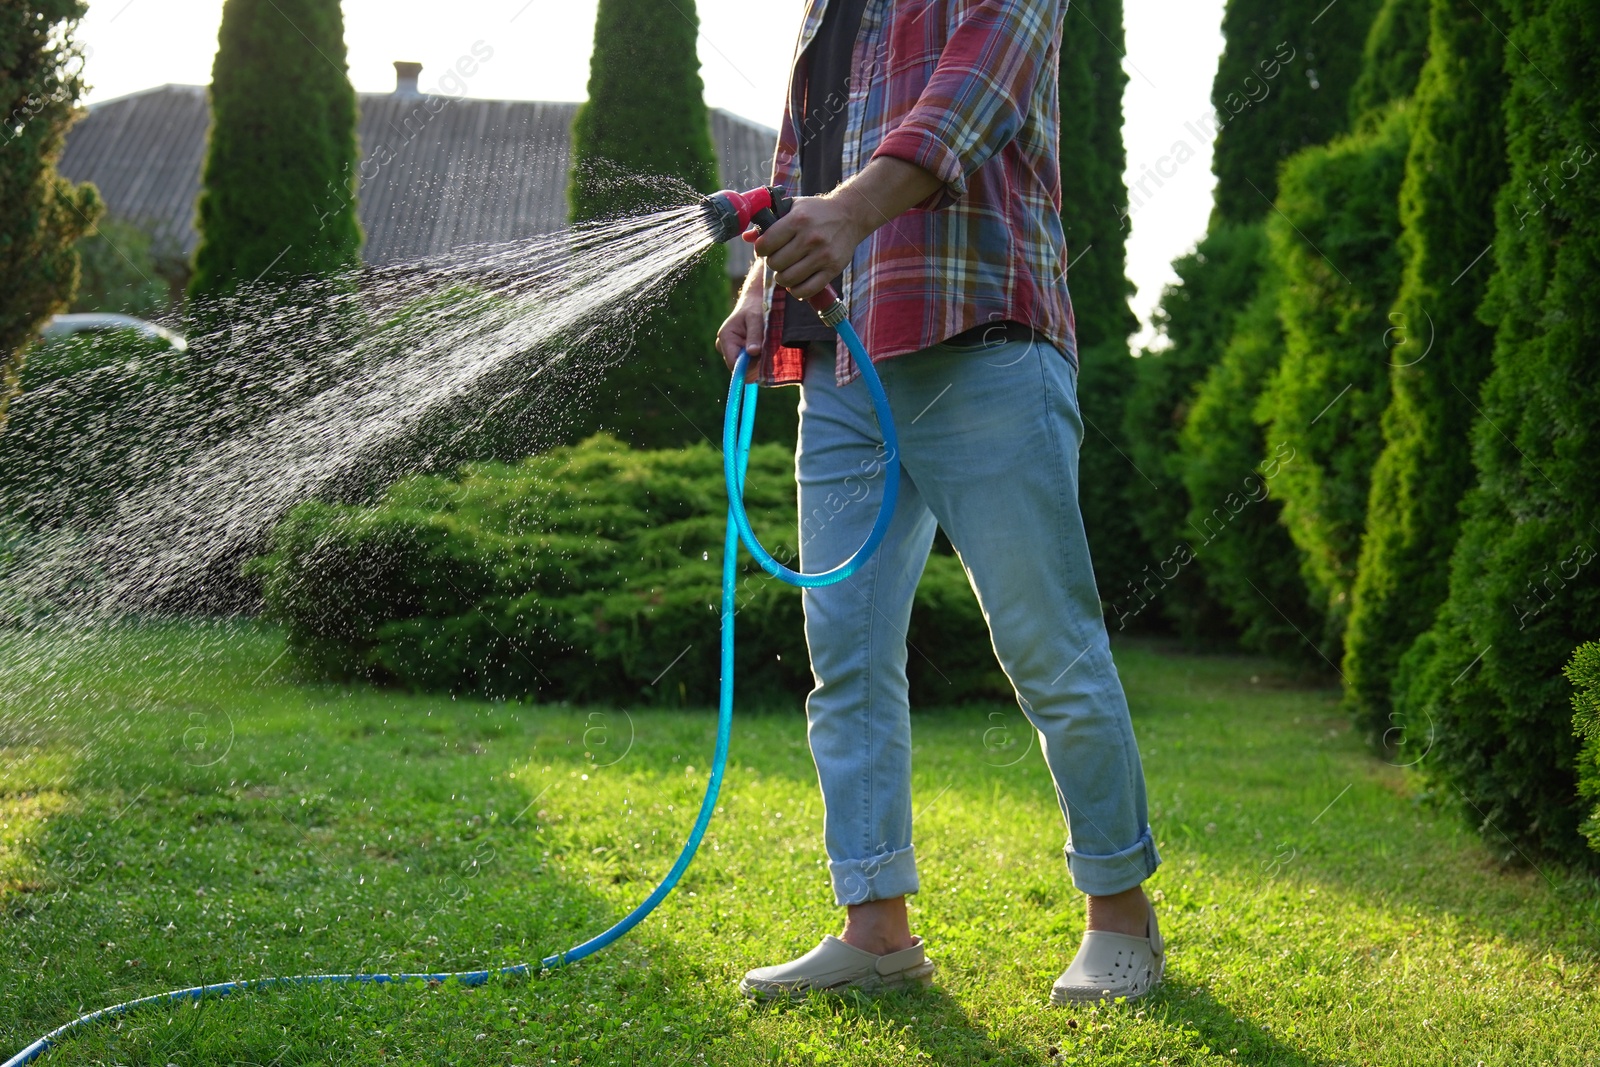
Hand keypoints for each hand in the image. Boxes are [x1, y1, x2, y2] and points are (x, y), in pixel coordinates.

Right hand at [716, 263, 765, 371]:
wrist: (755, 302)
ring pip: (745, 364)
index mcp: (726, 337)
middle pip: (739, 366)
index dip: (748, 366)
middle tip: (765, 346)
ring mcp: (729, 349)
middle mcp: (724, 345)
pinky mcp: (737, 351)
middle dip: (754, 360)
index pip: (733, 363)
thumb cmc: (755, 308)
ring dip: (757, 358)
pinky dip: (757, 356)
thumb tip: (752, 353)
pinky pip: (748, 361)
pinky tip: (761, 344)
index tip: (762, 358)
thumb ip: (754, 335)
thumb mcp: (757, 319)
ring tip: (763, 341)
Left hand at [754, 194, 869, 300]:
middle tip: (778, 258)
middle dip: (772, 263)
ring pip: (788, 279)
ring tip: (786, 270)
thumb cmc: (816, 211)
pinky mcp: (833, 269)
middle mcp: (810, 238)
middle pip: (775, 264)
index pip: (765, 244)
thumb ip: (769, 221)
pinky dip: (797, 290)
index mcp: (797, 220)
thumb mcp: (793, 208)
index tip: (765, 248)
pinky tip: (796, 282)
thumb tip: (745, 237)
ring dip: (783, 278)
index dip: (760, 249)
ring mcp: (823, 255)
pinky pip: (807, 290)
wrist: (850, 215)